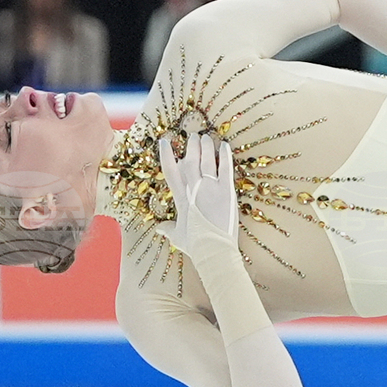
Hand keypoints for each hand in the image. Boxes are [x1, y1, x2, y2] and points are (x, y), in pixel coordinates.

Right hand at [156, 134, 237, 253]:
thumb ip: (168, 229)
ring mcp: (211, 189)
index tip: (165, 141)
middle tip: (193, 135)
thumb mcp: (178, 236)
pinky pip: (226, 168)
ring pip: (207, 161)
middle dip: (191, 146)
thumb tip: (159, 229)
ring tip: (206, 137)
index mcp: (181, 198)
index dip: (167, 155)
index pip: (171, 171)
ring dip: (206, 147)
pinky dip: (225, 156)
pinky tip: (224, 145)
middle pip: (190, 161)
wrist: (214, 250)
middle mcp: (194, 189)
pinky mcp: (227, 191)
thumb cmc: (196, 245)